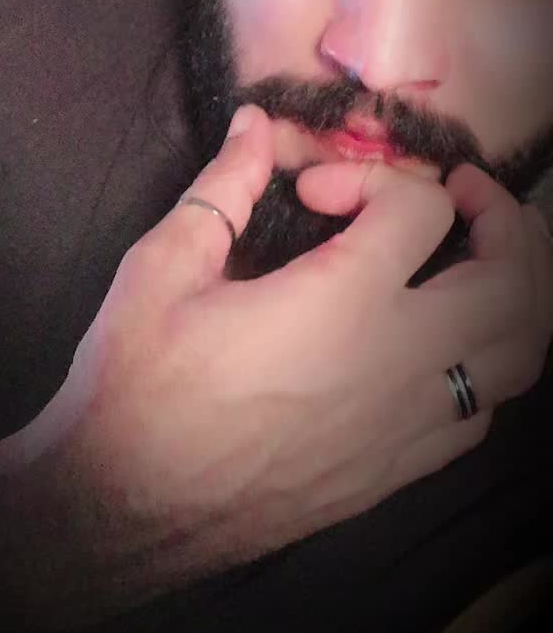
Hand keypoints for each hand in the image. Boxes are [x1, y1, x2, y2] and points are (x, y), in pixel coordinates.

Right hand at [20, 106, 552, 622]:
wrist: (119, 508)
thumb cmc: (136, 383)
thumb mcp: (162, 267)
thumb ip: (223, 188)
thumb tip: (253, 125)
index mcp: (341, 303)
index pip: (420, 209)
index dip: (371, 177)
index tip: (312, 193)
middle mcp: (394, 363)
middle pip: (514, 280)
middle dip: (505, 219)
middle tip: (464, 196)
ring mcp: (403, 427)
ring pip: (521, 356)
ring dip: (519, 292)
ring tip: (479, 261)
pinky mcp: (393, 473)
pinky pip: (482, 416)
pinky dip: (487, 364)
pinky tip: (442, 343)